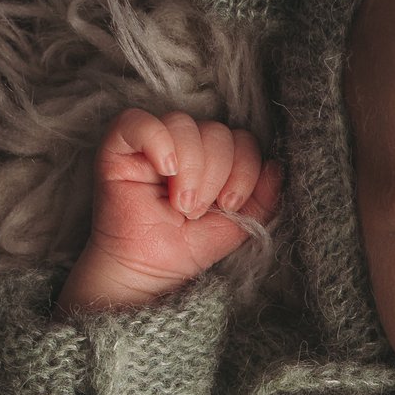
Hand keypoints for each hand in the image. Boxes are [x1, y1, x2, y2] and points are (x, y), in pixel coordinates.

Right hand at [62, 109, 284, 312]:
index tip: (228, 206)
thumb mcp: (238, 225)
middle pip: (216, 131)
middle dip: (214, 175)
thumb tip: (276, 166)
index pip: (242, 139)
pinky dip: (158, 141)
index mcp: (215, 158)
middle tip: (195, 211)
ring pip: (184, 124)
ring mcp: (152, 143)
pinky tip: (165, 170)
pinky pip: (139, 121)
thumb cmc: (186, 249)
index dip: (244, 170)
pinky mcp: (118, 146)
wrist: (148, 273)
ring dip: (190, 168)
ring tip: (179, 203)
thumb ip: (264, 198)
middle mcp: (185, 145)